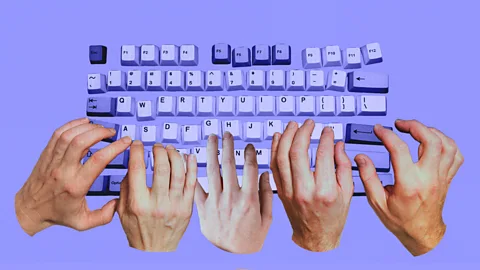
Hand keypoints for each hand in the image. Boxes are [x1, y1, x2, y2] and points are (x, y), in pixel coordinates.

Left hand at [15, 117, 131, 235]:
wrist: (29, 210)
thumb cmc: (57, 215)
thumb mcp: (83, 223)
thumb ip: (104, 216)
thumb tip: (119, 203)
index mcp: (76, 186)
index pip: (98, 160)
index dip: (115, 147)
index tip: (126, 142)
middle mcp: (64, 171)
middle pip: (82, 142)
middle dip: (101, 132)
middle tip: (112, 132)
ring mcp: (53, 161)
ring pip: (70, 135)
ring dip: (88, 127)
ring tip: (100, 128)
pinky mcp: (46, 155)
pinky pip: (58, 134)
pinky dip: (72, 124)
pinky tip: (84, 123)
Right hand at [116, 141, 196, 251]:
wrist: (155, 252)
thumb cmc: (138, 231)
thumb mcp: (122, 211)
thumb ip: (125, 187)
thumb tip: (133, 164)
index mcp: (138, 203)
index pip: (137, 169)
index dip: (137, 151)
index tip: (137, 143)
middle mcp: (157, 204)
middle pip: (161, 168)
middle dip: (159, 151)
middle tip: (157, 146)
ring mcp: (174, 206)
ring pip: (178, 172)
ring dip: (175, 155)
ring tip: (170, 149)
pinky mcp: (187, 208)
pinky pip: (191, 182)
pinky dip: (191, 166)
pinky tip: (188, 156)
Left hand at [194, 132, 272, 253]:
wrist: (231, 256)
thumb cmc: (250, 239)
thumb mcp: (266, 219)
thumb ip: (266, 195)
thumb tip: (265, 173)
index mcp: (249, 199)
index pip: (250, 168)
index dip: (249, 153)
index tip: (249, 145)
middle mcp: (231, 197)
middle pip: (229, 164)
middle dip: (228, 145)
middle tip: (227, 133)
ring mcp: (216, 201)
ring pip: (212, 170)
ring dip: (212, 151)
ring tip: (212, 138)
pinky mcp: (203, 208)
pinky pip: (197, 186)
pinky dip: (194, 171)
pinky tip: (193, 158)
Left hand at [270, 120, 353, 251]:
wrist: (315, 237)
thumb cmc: (333, 217)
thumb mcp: (347, 193)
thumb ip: (344, 166)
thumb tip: (337, 144)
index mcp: (324, 191)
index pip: (323, 155)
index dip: (325, 138)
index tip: (327, 130)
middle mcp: (304, 190)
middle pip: (297, 152)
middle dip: (303, 132)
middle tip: (309, 123)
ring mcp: (289, 191)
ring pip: (281, 157)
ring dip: (286, 137)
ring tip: (294, 125)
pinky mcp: (280, 191)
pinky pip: (274, 166)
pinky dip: (274, 149)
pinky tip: (279, 137)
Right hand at [354, 120, 463, 255]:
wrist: (422, 233)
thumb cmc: (402, 221)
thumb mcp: (377, 202)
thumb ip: (368, 177)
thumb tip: (361, 158)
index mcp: (409, 184)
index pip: (399, 150)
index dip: (387, 135)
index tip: (380, 130)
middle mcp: (428, 178)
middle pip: (430, 141)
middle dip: (414, 126)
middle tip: (401, 124)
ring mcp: (441, 177)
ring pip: (446, 145)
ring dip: (431, 132)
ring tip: (417, 130)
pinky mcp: (447, 178)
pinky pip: (456, 155)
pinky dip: (446, 143)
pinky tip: (434, 141)